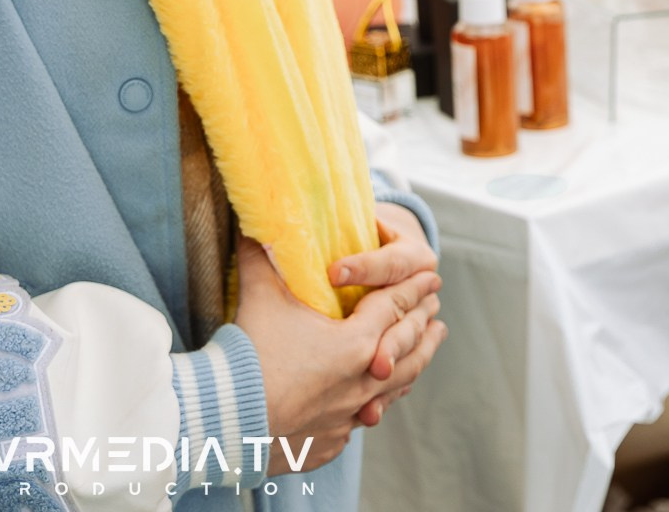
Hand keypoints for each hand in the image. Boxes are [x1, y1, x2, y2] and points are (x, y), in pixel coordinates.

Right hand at [233, 238, 445, 473]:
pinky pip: (366, 416)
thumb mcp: (261, 298)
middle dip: (424, 325)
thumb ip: (262, 259)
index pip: (395, 307)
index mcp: (356, 343)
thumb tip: (253, 228)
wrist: (230, 420)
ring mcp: (349, 414)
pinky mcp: (332, 440)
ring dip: (413, 365)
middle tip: (437, 312)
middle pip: (407, 348)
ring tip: (424, 353)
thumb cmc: (250, 355)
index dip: (414, 288)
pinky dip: (380, 400)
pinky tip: (378, 399)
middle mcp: (363, 380)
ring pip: (395, 387)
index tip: (432, 277)